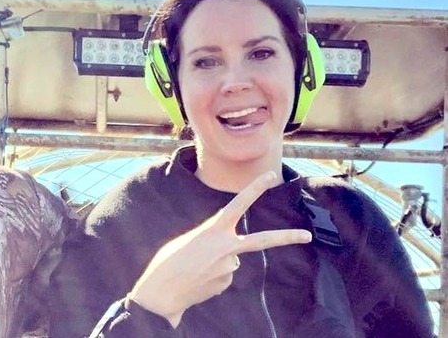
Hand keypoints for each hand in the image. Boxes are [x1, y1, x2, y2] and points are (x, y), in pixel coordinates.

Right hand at [128, 171, 311, 327]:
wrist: (161, 293)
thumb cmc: (168, 262)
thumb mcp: (188, 241)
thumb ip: (212, 242)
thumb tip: (232, 259)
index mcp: (212, 230)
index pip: (238, 204)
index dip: (255, 188)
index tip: (270, 176)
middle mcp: (226, 247)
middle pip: (262, 240)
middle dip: (287, 238)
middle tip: (308, 236)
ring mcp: (229, 267)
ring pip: (230, 260)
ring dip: (216, 263)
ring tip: (195, 269)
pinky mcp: (226, 282)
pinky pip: (223, 275)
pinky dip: (212, 276)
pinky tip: (198, 279)